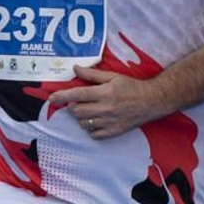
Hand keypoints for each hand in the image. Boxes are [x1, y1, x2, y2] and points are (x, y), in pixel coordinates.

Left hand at [46, 66, 162, 139]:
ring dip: (81, 117)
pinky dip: (91, 128)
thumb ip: (92, 74)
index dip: (61, 97)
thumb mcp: (113, 76)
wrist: (151, 102)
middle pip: (76, 111)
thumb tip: (75, 68)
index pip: (76, 95)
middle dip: (73, 106)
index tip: (52, 98)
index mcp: (104, 93)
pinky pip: (93, 134)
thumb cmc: (131, 87)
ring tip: (90, 110)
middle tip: (79, 102)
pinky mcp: (113, 132)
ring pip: (83, 124)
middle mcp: (106, 109)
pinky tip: (97, 121)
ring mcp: (109, 122)